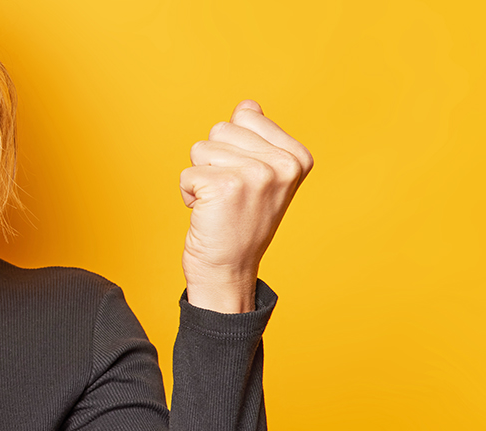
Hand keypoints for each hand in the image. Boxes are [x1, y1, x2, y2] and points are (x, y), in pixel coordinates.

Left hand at [180, 99, 313, 312]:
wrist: (230, 270)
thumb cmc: (240, 222)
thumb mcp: (262, 176)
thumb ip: (257, 138)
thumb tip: (248, 105)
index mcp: (297, 157)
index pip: (246, 115)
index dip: (233, 147)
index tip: (246, 180)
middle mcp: (282, 164)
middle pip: (220, 129)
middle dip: (214, 160)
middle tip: (229, 195)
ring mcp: (256, 175)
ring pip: (201, 148)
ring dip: (200, 177)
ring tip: (219, 204)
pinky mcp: (225, 187)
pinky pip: (187, 173)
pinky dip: (188, 193)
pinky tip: (207, 213)